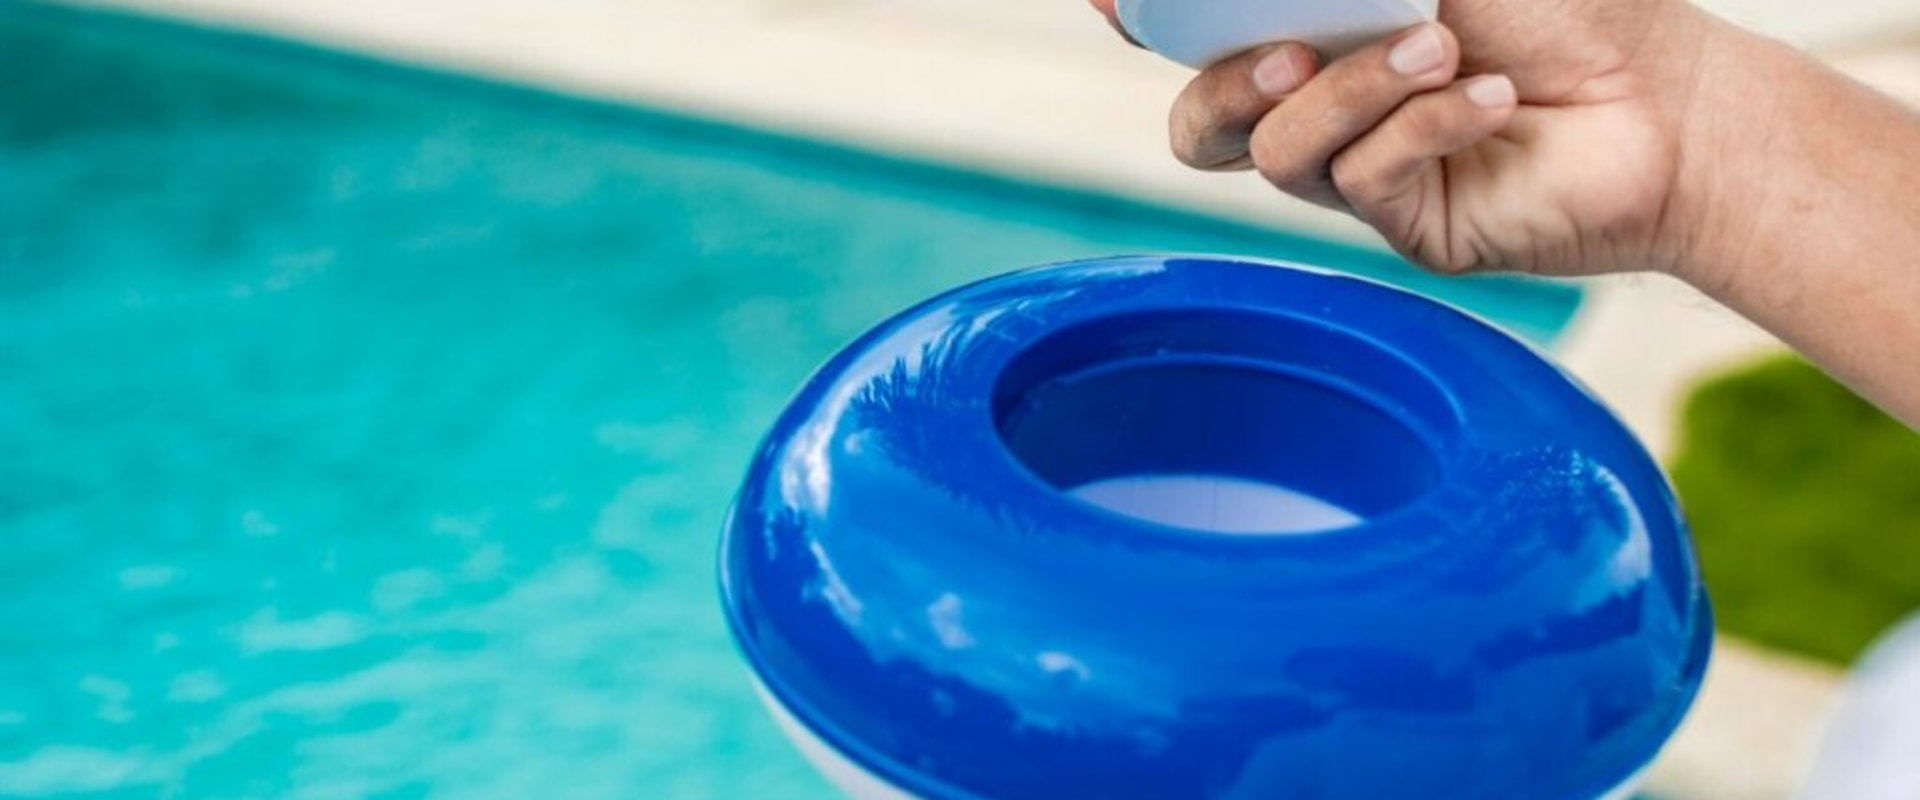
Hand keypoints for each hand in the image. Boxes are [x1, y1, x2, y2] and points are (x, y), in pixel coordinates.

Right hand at [1089, 0, 1716, 277]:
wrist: (1675, 100)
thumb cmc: (1571, 8)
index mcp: (1320, 40)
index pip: (1202, 38)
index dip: (1148, 21)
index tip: (1115, 1)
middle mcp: (1324, 113)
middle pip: (1199, 125)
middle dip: (1223, 85)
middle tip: (1285, 52)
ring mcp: (1359, 177)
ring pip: (1278, 151)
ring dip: (1353, 91)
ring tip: (1444, 46)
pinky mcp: (1406, 228)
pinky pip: (1363, 180)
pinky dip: (1423, 126)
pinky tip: (1492, 99)